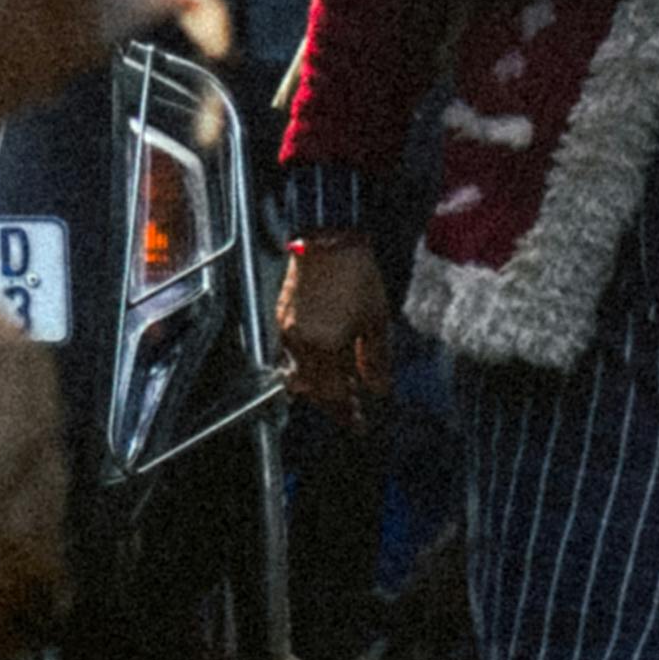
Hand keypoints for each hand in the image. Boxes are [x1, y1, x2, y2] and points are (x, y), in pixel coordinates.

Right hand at [278, 232, 393, 414]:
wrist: (327, 234)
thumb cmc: (356, 273)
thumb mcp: (375, 319)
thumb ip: (375, 360)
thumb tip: (377, 389)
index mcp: (323, 346)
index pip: (333, 394)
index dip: (347, 412)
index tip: (358, 424)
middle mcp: (298, 343)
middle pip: (314, 389)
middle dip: (333, 402)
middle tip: (352, 409)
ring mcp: (286, 330)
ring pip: (302, 372)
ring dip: (322, 384)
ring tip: (345, 385)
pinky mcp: (281, 317)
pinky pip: (295, 353)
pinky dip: (311, 363)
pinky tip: (330, 359)